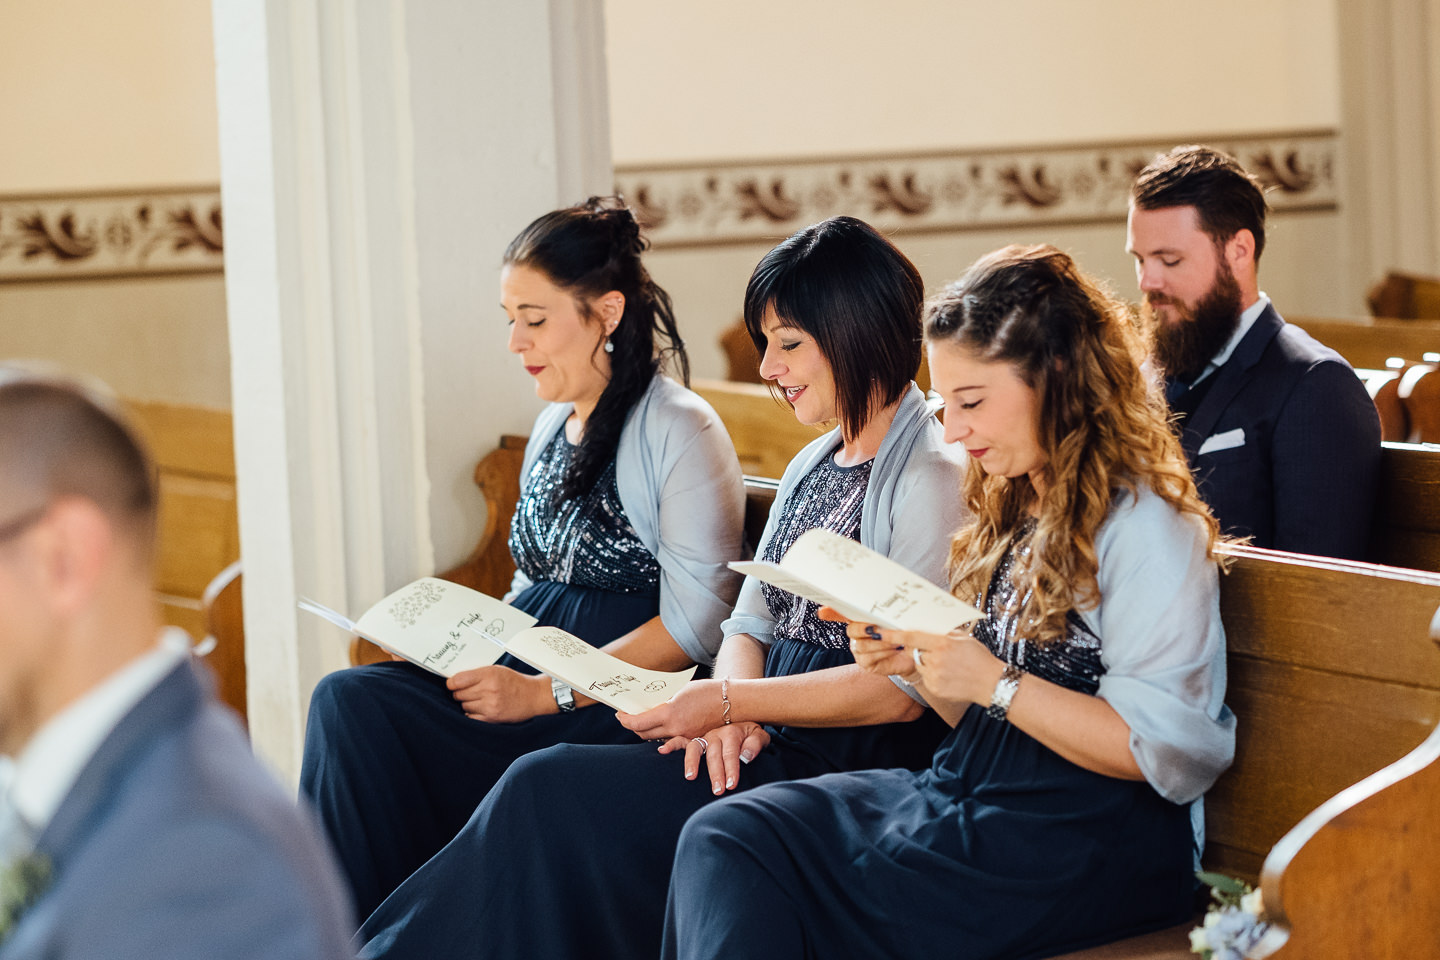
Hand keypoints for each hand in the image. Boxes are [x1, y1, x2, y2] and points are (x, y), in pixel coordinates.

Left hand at [447, 665, 553, 722]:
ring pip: (464, 706)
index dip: (451, 683)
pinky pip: (471, 717)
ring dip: (467, 703)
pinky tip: (480, 708)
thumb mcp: (497, 670)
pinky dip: (472, 714)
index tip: (452, 684)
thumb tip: (455, 680)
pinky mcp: (492, 718)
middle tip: (467, 691)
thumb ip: (478, 674)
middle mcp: (488, 690)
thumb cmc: (515, 682)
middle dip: (460, 693)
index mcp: (489, 674)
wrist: (534, 697)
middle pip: (458, 694)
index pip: (457, 680)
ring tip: (478, 699)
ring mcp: (490, 705)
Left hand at [616, 678, 723, 740]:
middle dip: (633, 726)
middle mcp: (675, 729)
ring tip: (643, 722)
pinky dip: (663, 736)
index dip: (626, 720)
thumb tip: (650, 707)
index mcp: (670, 713)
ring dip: (647, 732)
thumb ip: (665, 702)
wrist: (733, 701)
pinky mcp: (693, 741)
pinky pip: (671, 742)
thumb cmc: (707, 691)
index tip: (620, 714)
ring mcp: (684, 737)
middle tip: (628, 718)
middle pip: (644, 734)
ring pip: (657, 740)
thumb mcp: (681, 691)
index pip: (639, 723)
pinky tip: (661, 729)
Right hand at [658, 722, 769, 795]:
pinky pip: (681, 740)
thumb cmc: (752, 736)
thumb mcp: (760, 736)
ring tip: (690, 777)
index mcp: (732, 732)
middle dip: (715, 773)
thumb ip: (756, 744)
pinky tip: (662, 751)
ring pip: (696, 747)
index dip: (731, 769)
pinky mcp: (696, 740)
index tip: (731, 785)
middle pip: (714, 754)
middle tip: (717, 790)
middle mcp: (716, 734)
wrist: (744, 723)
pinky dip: (671, 745)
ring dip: (692, 762)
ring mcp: (704, 737)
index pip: (731, 753)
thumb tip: (746, 757)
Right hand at [817, 606, 913, 679]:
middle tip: (879, 627)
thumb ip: (884, 611)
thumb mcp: (895, 620)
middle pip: (852, 630)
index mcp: (860, 620)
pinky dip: (883, 652)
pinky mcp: (865, 664)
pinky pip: (868, 657)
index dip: (831, 612)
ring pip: (861, 645)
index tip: (822, 612)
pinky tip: (894, 649)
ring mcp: (858, 650)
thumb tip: (882, 600)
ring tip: (895, 640)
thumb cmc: (901, 634)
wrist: (913, 654)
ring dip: (880, 642)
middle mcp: (855, 635)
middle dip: (865, 628)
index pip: (840, 613)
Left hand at [822, 606, 999, 705]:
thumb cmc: (980, 658)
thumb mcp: (962, 638)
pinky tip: (949, 676)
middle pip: (915, 651)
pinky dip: (933, 675)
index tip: (878, 631)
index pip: (911, 637)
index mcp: (942, 643)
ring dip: (927, 663)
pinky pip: (926, 678)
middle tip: (936, 650)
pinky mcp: (934, 688)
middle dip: (919, 649)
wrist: (992, 684)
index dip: (893, 634)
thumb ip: (942, 633)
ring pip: (919, 665)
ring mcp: (934, 676)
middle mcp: (936, 659)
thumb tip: (925, 626)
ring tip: (948, 665)